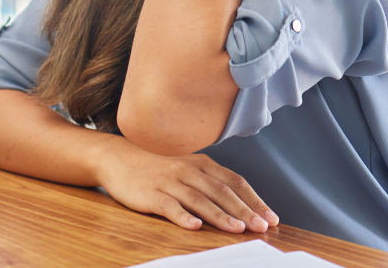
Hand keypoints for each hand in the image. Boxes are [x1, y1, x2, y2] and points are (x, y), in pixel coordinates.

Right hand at [94, 138, 278, 232]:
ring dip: (220, 215)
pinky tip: (194, 227)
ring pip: (199, 199)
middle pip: (221, 191)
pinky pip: (169, 206)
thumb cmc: (156, 166)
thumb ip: (209, 182)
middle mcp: (188, 170)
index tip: (270, 217)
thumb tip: (239, 204)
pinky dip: (182, 216)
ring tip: (237, 229)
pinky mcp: (151, 193)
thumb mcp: (186, 167)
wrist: (117, 158)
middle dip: (244, 210)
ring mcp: (169, 181)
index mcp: (201, 163)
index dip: (254, 200)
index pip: (234, 181)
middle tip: (261, 227)